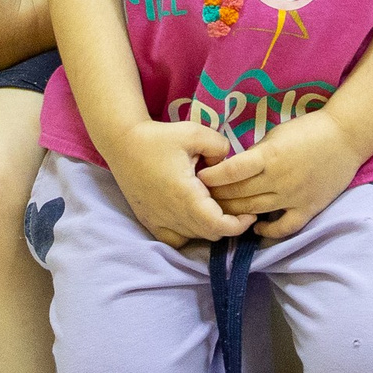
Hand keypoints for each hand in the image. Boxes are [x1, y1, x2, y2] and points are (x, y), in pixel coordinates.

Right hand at [105, 118, 253, 248]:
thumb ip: (220, 147)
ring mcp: (158, 221)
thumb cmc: (158, 137)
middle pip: (209, 234)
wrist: (123, 143)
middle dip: (228, 224)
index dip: (239, 225)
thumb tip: (228, 165)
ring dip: (209, 227)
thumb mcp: (195, 133)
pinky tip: (192, 219)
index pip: (219, 226)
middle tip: (237, 207)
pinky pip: (174, 240)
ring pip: (194, 237)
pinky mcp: (149, 221)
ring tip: (215, 208)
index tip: (250, 214)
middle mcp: (172, 214)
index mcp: (186, 196)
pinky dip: (187, 235)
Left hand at [196, 107, 366, 239]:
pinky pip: (284, 227)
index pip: (231, 171)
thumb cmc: (308, 130)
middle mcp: (278, 179)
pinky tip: (257, 227)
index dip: (211, 176)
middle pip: (238, 194)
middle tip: (203, 197)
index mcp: (269, 156)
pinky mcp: (308, 208)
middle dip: (217, 197)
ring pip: (255, 211)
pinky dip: (268, 231)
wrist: (345, 137)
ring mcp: (293, 197)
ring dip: (235, 213)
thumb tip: (234, 169)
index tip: (199, 177)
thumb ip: (255, 154)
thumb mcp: (276, 134)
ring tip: (221, 212)